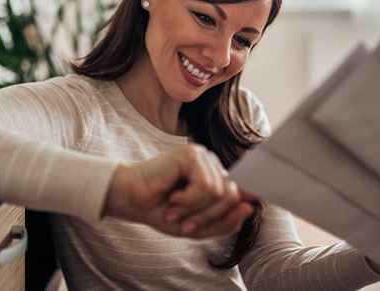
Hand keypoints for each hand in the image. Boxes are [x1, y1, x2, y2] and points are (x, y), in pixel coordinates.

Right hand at [103, 144, 253, 238]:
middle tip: (185, 223)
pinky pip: (206, 186)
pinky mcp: (190, 154)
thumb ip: (225, 222)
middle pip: (231, 196)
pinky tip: (172, 197)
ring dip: (195, 209)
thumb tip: (250, 207)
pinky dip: (189, 200)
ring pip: (219, 192)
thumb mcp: (197, 226)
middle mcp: (211, 164)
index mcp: (215, 177)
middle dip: (208, 216)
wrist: (129, 200)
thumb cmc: (160, 210)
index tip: (208, 221)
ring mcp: (201, 156)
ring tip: (174, 210)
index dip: (232, 212)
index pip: (240, 195)